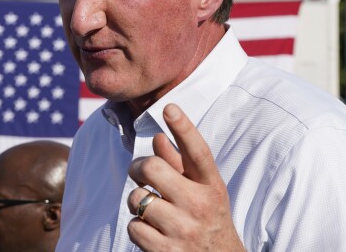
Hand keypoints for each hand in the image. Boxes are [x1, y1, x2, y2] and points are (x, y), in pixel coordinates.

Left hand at [127, 103, 244, 251]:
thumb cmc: (208, 220)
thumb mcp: (202, 191)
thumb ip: (180, 164)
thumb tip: (157, 137)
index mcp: (212, 186)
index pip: (197, 152)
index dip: (183, 128)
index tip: (170, 108)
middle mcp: (200, 206)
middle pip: (152, 168)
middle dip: (138, 168)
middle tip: (140, 172)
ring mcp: (183, 230)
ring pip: (137, 197)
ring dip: (137, 201)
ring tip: (152, 209)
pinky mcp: (166, 251)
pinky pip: (133, 226)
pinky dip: (137, 226)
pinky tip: (152, 230)